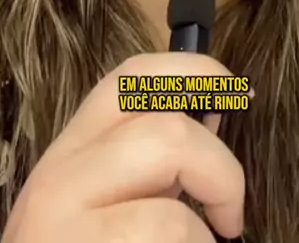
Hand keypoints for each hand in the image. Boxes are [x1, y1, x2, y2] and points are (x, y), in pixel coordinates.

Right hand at [2, 53, 245, 241]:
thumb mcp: (111, 204)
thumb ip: (154, 165)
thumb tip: (216, 113)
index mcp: (74, 150)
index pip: (132, 77)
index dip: (196, 72)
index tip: (238, 94)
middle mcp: (59, 174)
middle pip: (163, 124)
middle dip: (220, 167)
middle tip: (230, 215)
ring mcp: (61, 218)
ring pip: (169, 192)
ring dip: (205, 231)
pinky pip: (167, 237)